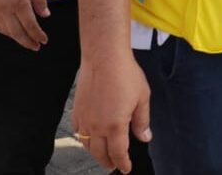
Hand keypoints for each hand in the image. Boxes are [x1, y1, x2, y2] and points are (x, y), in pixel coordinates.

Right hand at [0, 0, 49, 49]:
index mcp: (19, 2)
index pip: (30, 25)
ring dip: (17, 38)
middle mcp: (6, 9)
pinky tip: (12, 32)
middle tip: (36, 47)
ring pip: (6, 31)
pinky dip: (6, 32)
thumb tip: (45, 15)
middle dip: (28, 42)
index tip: (44, 40)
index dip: (38, 35)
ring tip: (26, 41)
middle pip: (17, 32)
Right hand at [72, 52, 151, 173]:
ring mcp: (84, 119)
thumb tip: (145, 137)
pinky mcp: (76, 110)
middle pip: (100, 153)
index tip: (126, 169)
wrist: (104, 58)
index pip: (118, 153)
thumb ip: (142, 121)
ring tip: (103, 153)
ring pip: (87, 144)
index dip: (123, 163)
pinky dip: (84, 138)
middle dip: (108, 162)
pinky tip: (89, 136)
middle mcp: (97, 126)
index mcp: (115, 126)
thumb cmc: (126, 75)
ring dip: (95, 152)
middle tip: (115, 165)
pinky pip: (78, 131)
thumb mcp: (142, 98)